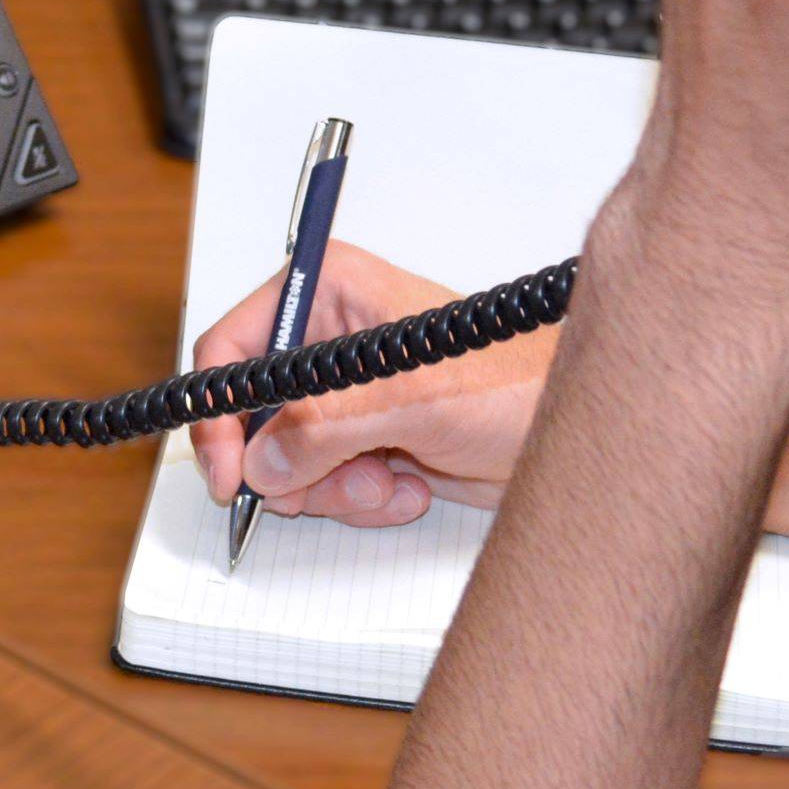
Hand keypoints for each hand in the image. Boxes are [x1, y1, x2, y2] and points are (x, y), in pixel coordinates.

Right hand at [188, 240, 553, 526]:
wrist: (569, 429)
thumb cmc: (520, 383)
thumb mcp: (414, 397)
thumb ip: (327, 424)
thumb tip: (264, 458)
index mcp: (329, 290)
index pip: (232, 349)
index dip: (219, 415)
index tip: (229, 473)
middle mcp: (329, 338)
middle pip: (253, 416)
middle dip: (293, 464)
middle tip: (337, 477)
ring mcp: (346, 394)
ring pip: (286, 461)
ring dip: (334, 488)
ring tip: (390, 477)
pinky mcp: (366, 438)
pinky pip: (325, 484)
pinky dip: (361, 498)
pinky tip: (409, 482)